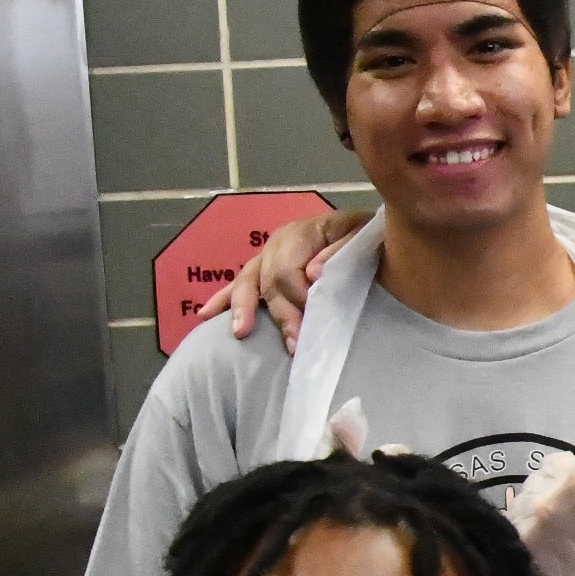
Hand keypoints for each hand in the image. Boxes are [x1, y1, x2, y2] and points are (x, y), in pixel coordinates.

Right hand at [201, 208, 369, 354]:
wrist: (368, 234)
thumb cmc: (368, 238)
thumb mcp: (363, 237)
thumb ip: (340, 252)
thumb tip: (311, 274)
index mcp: (302, 232)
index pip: (287, 269)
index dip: (298, 295)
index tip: (314, 317)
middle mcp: (279, 242)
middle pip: (269, 281)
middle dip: (281, 314)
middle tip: (296, 344)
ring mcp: (268, 255)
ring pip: (248, 282)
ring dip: (244, 310)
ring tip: (242, 333)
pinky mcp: (264, 269)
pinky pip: (239, 284)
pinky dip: (223, 300)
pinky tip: (206, 315)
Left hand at [506, 405, 574, 575]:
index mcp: (568, 476)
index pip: (553, 464)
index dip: (567, 480)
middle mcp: (543, 496)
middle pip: (534, 482)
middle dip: (549, 495)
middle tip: (570, 519)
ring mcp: (528, 522)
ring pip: (521, 502)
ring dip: (534, 514)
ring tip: (556, 533)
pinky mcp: (518, 544)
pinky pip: (511, 524)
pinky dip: (522, 530)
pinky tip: (541, 543)